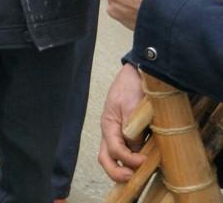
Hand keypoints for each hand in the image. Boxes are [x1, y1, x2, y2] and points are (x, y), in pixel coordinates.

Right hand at [98, 64, 146, 182]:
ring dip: (126, 169)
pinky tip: (147, 163)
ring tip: (142, 174)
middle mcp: (111, 133)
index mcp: (108, 126)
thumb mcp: (131, 107)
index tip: (145, 162)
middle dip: (117, 173)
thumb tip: (136, 149)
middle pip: (106, 159)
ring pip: (115, 158)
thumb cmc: (131, 87)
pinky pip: (127, 152)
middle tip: (134, 178)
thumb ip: (132, 129)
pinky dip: (134, 161)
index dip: (129, 160)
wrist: (137, 73)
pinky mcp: (129, 134)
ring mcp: (118, 134)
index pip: (114, 150)